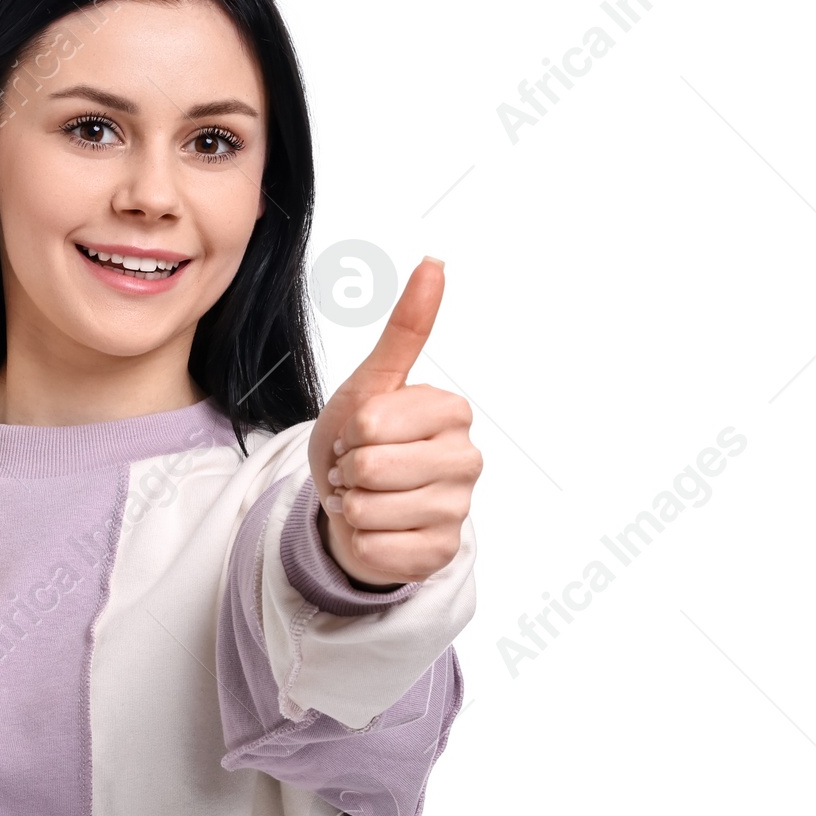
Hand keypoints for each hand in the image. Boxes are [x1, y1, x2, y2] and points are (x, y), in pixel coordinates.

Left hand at [306, 258, 481, 588]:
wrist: (354, 502)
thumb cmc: (363, 440)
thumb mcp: (372, 383)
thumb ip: (406, 329)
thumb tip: (435, 262)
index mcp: (452, 412)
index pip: (370, 425)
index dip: (349, 433)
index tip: (361, 435)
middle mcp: (468, 460)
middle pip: (369, 468)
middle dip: (347, 471)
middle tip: (359, 470)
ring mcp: (458, 510)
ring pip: (370, 511)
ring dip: (351, 507)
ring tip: (366, 498)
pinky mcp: (440, 554)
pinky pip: (374, 549)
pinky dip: (358, 541)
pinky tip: (375, 530)